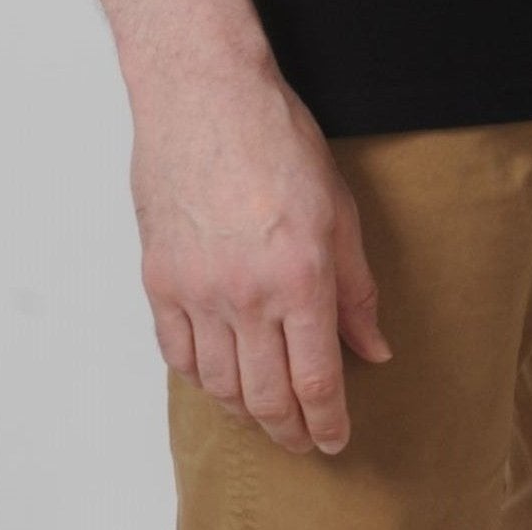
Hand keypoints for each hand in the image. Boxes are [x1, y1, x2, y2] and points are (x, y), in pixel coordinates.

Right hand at [129, 52, 393, 457]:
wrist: (204, 93)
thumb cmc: (274, 135)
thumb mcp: (338, 208)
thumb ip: (356, 288)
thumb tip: (372, 348)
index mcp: (301, 276)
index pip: (317, 380)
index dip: (328, 422)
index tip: (335, 438)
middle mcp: (247, 294)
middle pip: (267, 397)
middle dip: (290, 429)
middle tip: (303, 438)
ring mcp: (197, 290)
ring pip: (220, 385)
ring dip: (245, 410)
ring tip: (264, 412)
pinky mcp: (159, 279)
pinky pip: (177, 354)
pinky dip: (200, 377)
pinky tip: (218, 375)